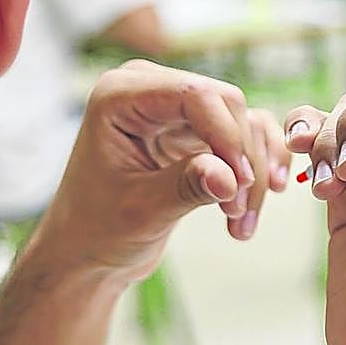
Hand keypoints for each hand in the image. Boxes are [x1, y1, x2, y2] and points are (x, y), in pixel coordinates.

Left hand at [37, 61, 289, 285]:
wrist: (89, 252)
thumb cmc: (98, 229)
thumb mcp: (141, 211)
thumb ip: (185, 187)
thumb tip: (230, 178)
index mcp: (121, 96)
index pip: (195, 95)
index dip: (227, 136)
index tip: (240, 184)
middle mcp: (151, 91)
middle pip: (227, 104)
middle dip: (242, 159)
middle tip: (237, 212)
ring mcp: (177, 111)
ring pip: (244, 124)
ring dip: (254, 173)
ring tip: (240, 223)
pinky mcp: (196, 133)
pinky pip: (245, 139)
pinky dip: (256, 171)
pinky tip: (252, 208)